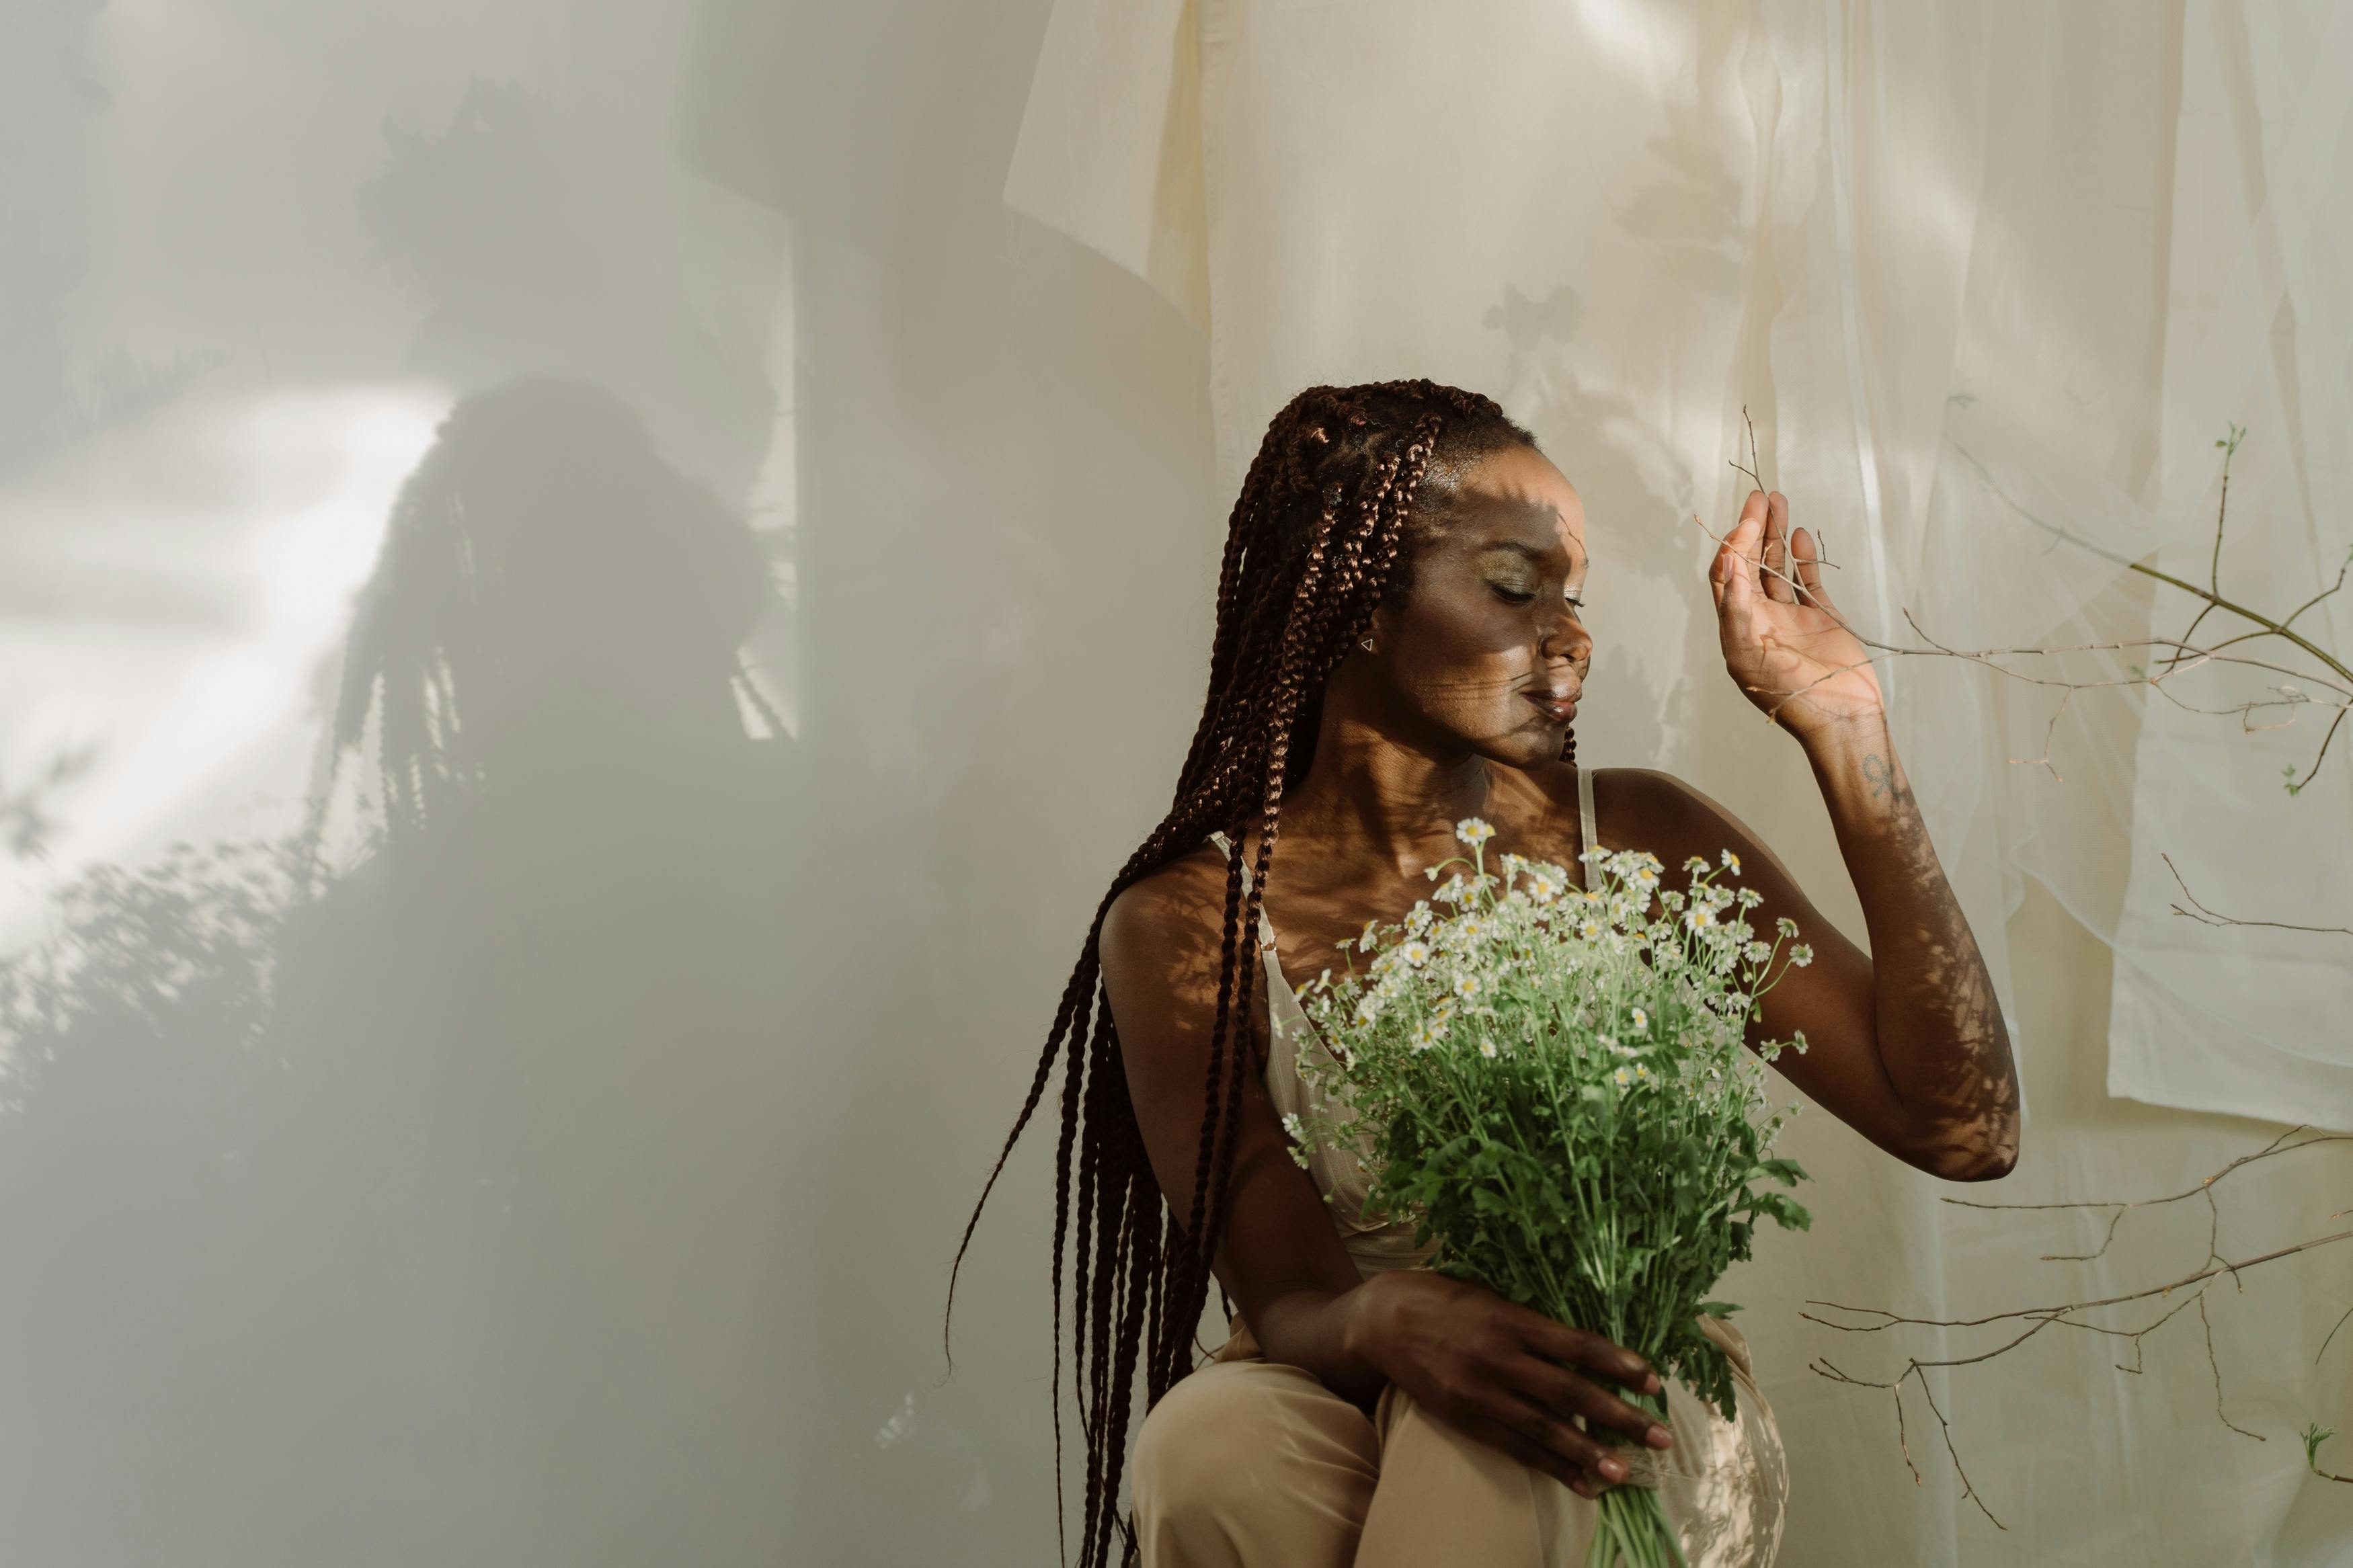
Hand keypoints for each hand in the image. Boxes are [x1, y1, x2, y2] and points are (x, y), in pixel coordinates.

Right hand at [1343, 1270, 1673, 1498]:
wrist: (1379, 1321)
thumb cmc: (1440, 1298)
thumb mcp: (1489, 1296)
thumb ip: (1530, 1323)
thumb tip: (1581, 1349)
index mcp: (1511, 1319)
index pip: (1578, 1346)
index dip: (1619, 1364)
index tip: (1653, 1381)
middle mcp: (1499, 1357)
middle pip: (1571, 1393)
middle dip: (1621, 1417)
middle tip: (1661, 1437)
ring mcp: (1480, 1392)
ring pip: (1546, 1428)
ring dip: (1590, 1453)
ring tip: (1626, 1473)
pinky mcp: (1464, 1418)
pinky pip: (1515, 1448)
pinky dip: (1551, 1466)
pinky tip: (1581, 1482)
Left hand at [1710, 489, 1884, 740]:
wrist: (1840, 716)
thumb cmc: (1788, 693)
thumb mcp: (1750, 653)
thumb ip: (1737, 609)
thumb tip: (1727, 564)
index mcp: (1737, 627)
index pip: (1726, 576)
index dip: (1732, 546)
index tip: (1744, 522)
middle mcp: (1761, 618)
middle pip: (1750, 564)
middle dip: (1753, 529)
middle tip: (1759, 497)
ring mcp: (1792, 616)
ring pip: (1778, 566)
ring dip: (1775, 536)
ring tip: (1778, 501)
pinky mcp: (1821, 616)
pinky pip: (1808, 580)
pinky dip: (1804, 557)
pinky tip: (1799, 534)